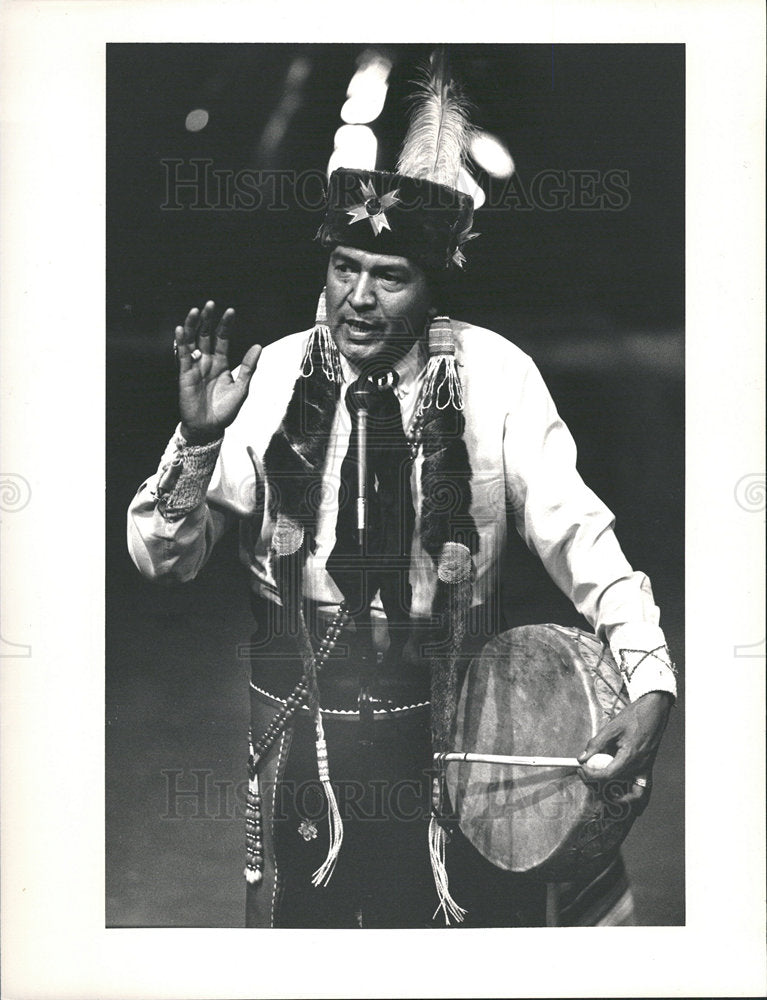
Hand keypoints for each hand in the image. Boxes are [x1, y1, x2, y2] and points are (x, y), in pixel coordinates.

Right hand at [175, 301, 261, 443]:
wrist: (210, 428)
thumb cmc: (226, 410)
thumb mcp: (241, 388)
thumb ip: (248, 367)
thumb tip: (257, 346)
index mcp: (221, 363)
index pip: (222, 339)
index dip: (225, 325)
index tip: (230, 311)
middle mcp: (207, 361)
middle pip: (205, 335)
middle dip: (207, 319)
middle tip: (210, 304)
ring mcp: (195, 366)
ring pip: (192, 341)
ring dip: (192, 326)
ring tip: (195, 311)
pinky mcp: (185, 375)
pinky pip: (182, 356)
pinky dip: (181, 342)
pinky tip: (181, 329)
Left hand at [578, 690, 673, 811]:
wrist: (654, 712)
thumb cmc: (635, 717)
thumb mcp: (611, 728)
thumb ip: (596, 744)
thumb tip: (582, 758)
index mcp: (630, 757)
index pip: (607, 776)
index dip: (590, 776)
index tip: (581, 769)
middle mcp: (639, 768)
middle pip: (616, 787)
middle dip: (597, 784)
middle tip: (586, 774)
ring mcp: (645, 770)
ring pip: (631, 795)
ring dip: (615, 796)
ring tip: (599, 786)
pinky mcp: (647, 770)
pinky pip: (641, 791)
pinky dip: (630, 796)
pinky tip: (618, 793)